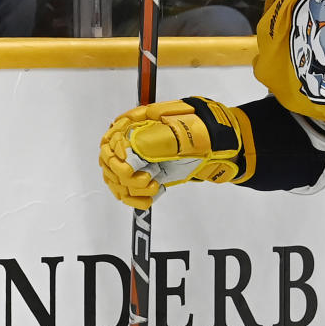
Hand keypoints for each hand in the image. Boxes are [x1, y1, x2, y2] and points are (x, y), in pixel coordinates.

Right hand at [100, 97, 247, 208]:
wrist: (215, 145)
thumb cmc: (198, 132)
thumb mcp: (179, 132)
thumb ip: (155, 139)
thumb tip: (136, 147)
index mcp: (134, 125)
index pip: (109, 145)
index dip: (116, 160)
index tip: (131, 169)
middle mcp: (130, 144)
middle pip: (110, 166)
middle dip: (126, 177)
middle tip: (147, 179)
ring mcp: (136, 162)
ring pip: (118, 182)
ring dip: (133, 189)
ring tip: (153, 185)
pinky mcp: (144, 178)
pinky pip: (128, 193)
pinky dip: (137, 200)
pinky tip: (151, 198)